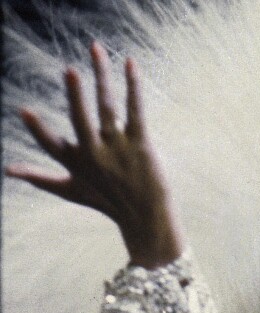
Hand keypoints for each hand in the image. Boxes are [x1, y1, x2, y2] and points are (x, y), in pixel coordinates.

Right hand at [5, 42, 183, 266]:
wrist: (146, 218)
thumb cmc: (106, 201)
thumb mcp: (70, 190)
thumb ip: (39, 177)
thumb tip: (6, 170)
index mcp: (76, 162)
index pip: (52, 145)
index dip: (39, 130)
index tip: (25, 112)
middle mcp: (96, 154)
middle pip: (82, 119)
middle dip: (75, 95)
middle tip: (70, 71)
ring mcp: (119, 148)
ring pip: (108, 106)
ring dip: (102, 76)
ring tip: (96, 49)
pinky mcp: (141, 144)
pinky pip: (135, 110)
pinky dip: (133, 86)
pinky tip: (130, 64)